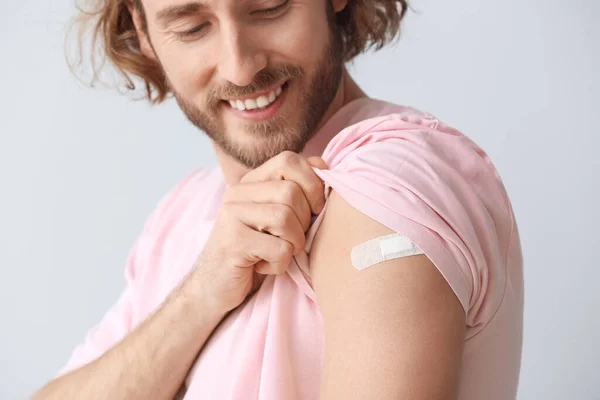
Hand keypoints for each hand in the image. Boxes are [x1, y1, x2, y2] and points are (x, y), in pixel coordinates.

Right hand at [191, 151, 327, 313]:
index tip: (314, 209)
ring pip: (286, 218)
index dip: (312, 183)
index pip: (288, 160)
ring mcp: (232, 216)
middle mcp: (238, 193)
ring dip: (293, 244)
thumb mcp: (275, 217)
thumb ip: (296, 190)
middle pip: (291, 192)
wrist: (213, 288)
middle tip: (290, 240)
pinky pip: (279, 249)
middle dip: (304, 222)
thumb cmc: (255, 252)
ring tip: (279, 253)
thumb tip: (323, 164)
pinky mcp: (233, 243)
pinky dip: (281, 264)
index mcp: (251, 182)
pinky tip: (264, 267)